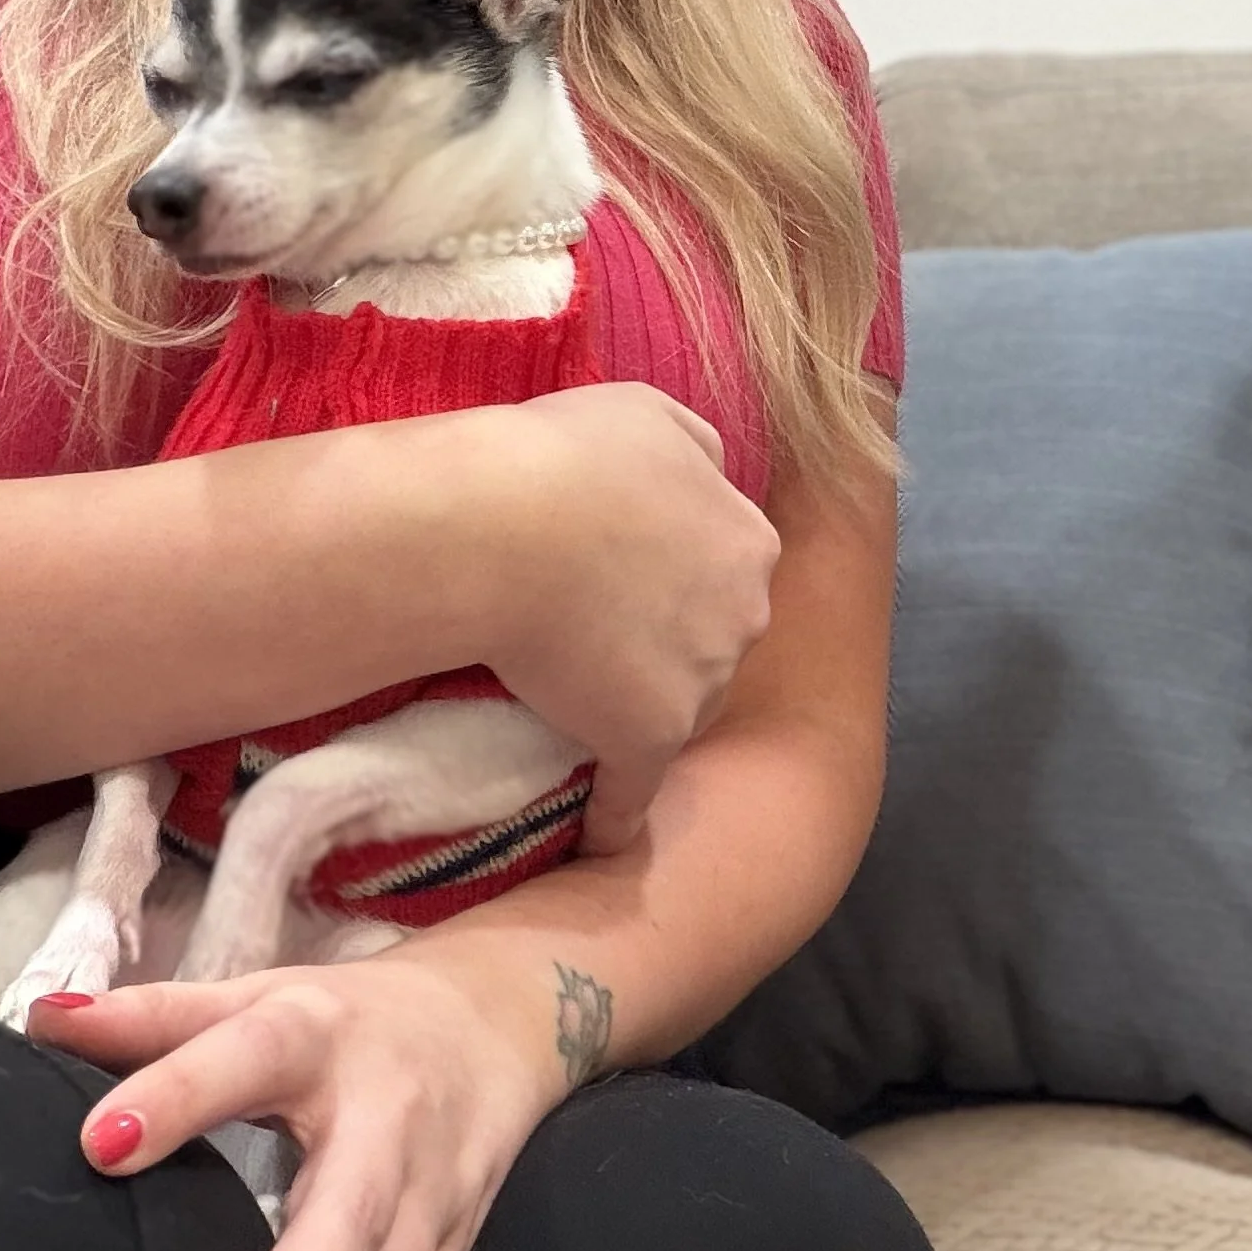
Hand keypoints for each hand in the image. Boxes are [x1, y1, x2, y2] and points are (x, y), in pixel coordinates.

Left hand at [31, 934, 580, 1250]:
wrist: (501, 1020)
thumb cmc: (350, 1021)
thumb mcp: (260, 995)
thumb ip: (154, 1017)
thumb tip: (40, 1022)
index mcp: (319, 1036)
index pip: (247, 1055)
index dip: (179, 1096)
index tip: (101, 1145)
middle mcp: (387, 1122)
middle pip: (349, 1222)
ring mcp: (430, 1198)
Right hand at [365, 382, 778, 855]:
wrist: (502, 525)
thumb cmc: (568, 457)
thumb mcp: (651, 413)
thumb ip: (697, 446)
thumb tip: (713, 469)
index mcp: (750, 539)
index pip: (729, 569)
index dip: (679, 575)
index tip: (629, 577)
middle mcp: (743, 615)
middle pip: (715, 639)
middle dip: (671, 641)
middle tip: (595, 628)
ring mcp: (700, 684)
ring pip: (680, 709)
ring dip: (639, 711)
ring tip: (574, 697)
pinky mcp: (646, 739)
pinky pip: (632, 794)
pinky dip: (614, 818)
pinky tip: (598, 837)